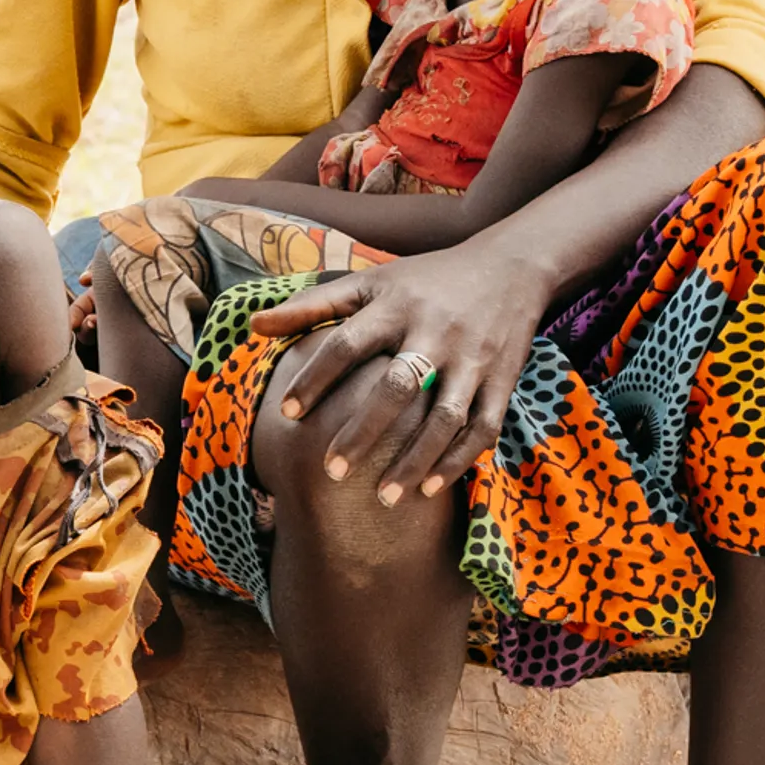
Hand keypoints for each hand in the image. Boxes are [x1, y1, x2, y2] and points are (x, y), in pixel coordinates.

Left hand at [246, 236, 555, 503]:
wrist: (511, 267)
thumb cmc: (424, 280)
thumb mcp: (369, 283)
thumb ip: (311, 305)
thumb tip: (253, 325)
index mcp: (394, 307)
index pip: (347, 344)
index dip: (316, 379)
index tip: (289, 414)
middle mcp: (433, 333)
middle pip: (397, 387)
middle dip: (365, 431)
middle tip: (332, 471)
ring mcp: (471, 360)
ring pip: (445, 417)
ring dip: (415, 460)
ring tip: (382, 498)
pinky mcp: (501, 381)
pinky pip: (482, 427)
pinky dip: (458, 460)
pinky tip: (430, 489)